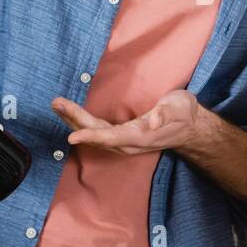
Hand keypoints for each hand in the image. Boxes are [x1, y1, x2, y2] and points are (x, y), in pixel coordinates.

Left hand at [52, 88, 201, 155]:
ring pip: (92, 133)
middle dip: (74, 119)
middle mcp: (127, 143)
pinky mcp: (120, 136)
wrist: (189, 127)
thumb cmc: (183, 113)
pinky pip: (96, 131)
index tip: (72, 137)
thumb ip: (164, 114)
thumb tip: (152, 121)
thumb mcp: (178, 107)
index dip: (92, 137)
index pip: (111, 137)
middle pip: (96, 134)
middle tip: (56, 103)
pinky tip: (69, 115)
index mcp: (140, 136)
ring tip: (57, 105)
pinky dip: (80, 123)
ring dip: (73, 120)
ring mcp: (122, 141)